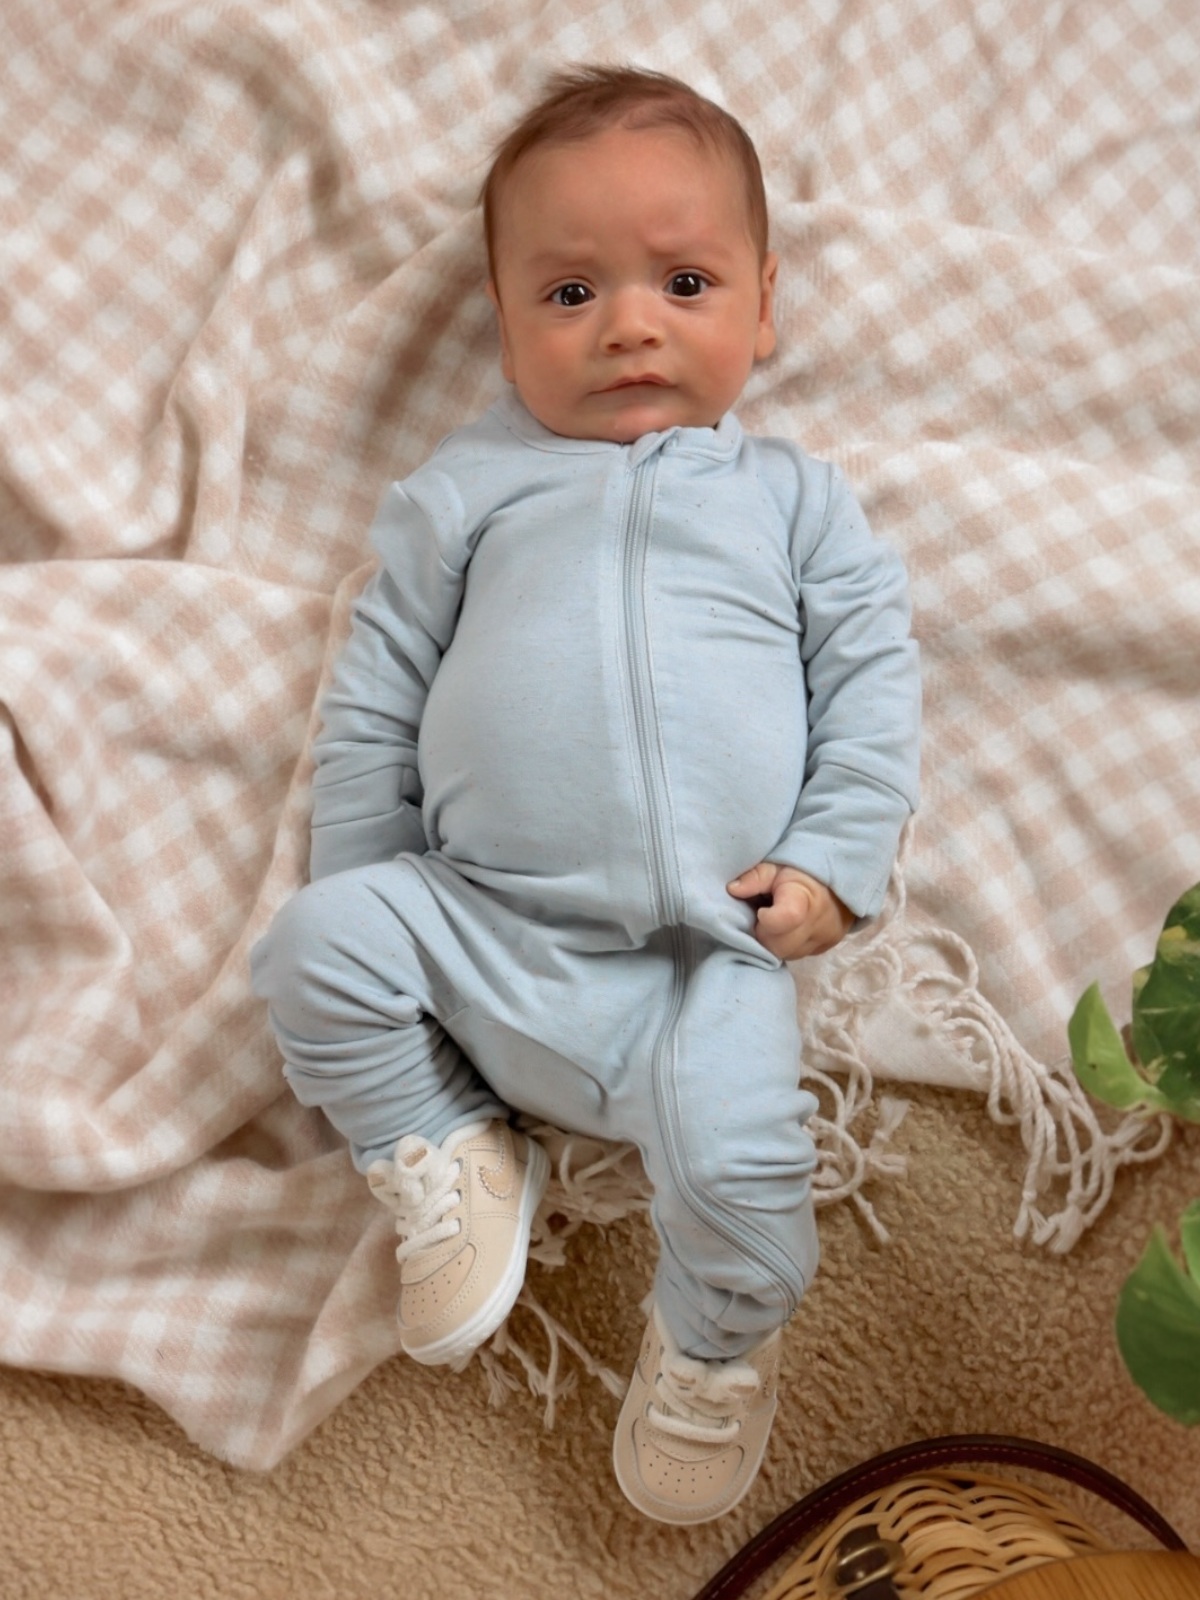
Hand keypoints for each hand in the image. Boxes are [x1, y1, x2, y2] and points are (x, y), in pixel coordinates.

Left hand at [726, 863, 853, 960]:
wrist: (839, 880)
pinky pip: (795, 955)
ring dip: (774, 942)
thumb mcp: (777, 866)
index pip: (787, 919)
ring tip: (775, 922)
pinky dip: (786, 945)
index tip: (761, 911)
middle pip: (778, 946)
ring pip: (785, 955)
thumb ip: (755, 877)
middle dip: (764, 935)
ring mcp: (824, 940)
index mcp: (805, 898)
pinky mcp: (823, 949)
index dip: (766, 920)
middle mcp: (818, 924)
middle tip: (763, 917)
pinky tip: (786, 929)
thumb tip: (732, 890)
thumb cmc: (802, 871)